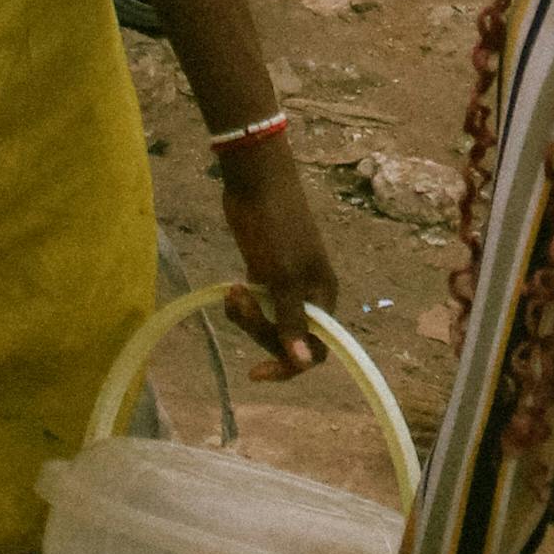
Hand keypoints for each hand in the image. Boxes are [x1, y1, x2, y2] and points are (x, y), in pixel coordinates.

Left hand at [217, 138, 335, 372]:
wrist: (257, 183)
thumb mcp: (283, 279)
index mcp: (323, 296)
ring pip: (268, 322)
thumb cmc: (276, 229)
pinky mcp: (266, 274)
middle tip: (240, 305)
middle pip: (287, 338)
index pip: (315, 350)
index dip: (288, 364)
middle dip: (259, 330)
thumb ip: (292, 322)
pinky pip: (257, 306)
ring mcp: (286, 284)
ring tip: (231, 293)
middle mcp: (309, 294)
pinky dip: (242, 305)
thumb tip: (304, 364)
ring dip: (247, 317)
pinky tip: (231, 289)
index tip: (255, 370)